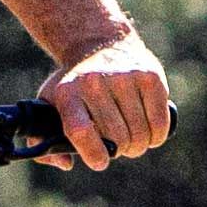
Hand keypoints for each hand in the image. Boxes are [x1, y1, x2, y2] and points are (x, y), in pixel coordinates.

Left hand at [39, 32, 172, 171]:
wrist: (100, 43)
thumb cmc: (75, 85)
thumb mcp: (51, 104)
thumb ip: (45, 139)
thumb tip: (66, 163)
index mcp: (67, 94)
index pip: (81, 130)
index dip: (94, 153)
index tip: (100, 161)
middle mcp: (95, 83)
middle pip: (117, 139)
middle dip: (119, 150)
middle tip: (117, 144)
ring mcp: (125, 78)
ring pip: (140, 134)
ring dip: (139, 145)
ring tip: (132, 137)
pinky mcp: (150, 77)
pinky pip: (160, 123)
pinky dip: (156, 136)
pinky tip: (149, 131)